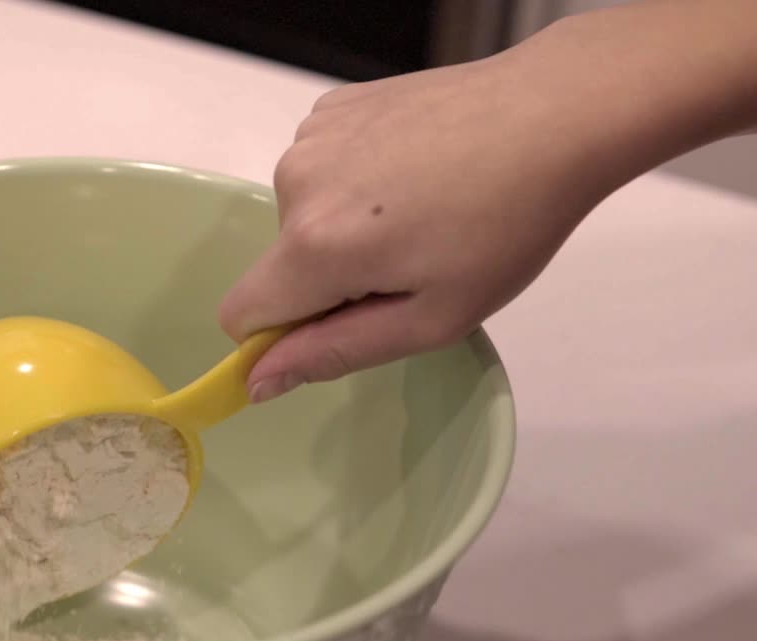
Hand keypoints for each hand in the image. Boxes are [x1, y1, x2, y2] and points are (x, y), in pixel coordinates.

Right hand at [219, 54, 611, 402]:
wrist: (554, 112)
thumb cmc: (508, 226)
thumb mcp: (432, 317)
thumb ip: (333, 351)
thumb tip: (256, 380)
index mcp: (316, 246)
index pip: (240, 315)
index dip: (280, 336)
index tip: (343, 325)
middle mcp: (294, 185)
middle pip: (280, 263)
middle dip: (331, 276)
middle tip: (414, 258)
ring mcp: (310, 137)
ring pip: (302, 214)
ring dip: (345, 224)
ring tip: (421, 205)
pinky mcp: (331, 106)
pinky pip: (320, 167)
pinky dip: (355, 178)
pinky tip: (414, 166)